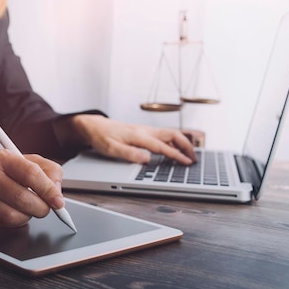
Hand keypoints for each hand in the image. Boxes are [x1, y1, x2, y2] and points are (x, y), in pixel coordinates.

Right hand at [0, 149, 63, 226]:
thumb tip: (57, 192)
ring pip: (14, 215)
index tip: (59, 202)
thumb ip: (49, 172)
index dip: (48, 190)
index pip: (30, 174)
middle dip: (41, 208)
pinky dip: (18, 220)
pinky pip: (6, 223)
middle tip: (46, 207)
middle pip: (22, 198)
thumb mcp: (28, 161)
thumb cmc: (4, 171)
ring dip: (29, 215)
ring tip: (29, 207)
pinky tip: (16, 211)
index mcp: (3, 158)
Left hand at [71, 114, 196, 164]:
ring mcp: (145, 130)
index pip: (162, 146)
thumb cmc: (101, 137)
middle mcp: (145, 130)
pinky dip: (174, 141)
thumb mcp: (111, 149)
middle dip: (186, 146)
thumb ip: (129, 154)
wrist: (94, 126)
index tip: (187, 162)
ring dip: (182, 143)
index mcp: (138, 136)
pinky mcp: (144, 131)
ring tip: (189, 155)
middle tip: (194, 159)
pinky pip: (164, 134)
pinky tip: (176, 148)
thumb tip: (146, 159)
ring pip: (170, 133)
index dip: (176, 155)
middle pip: (173, 135)